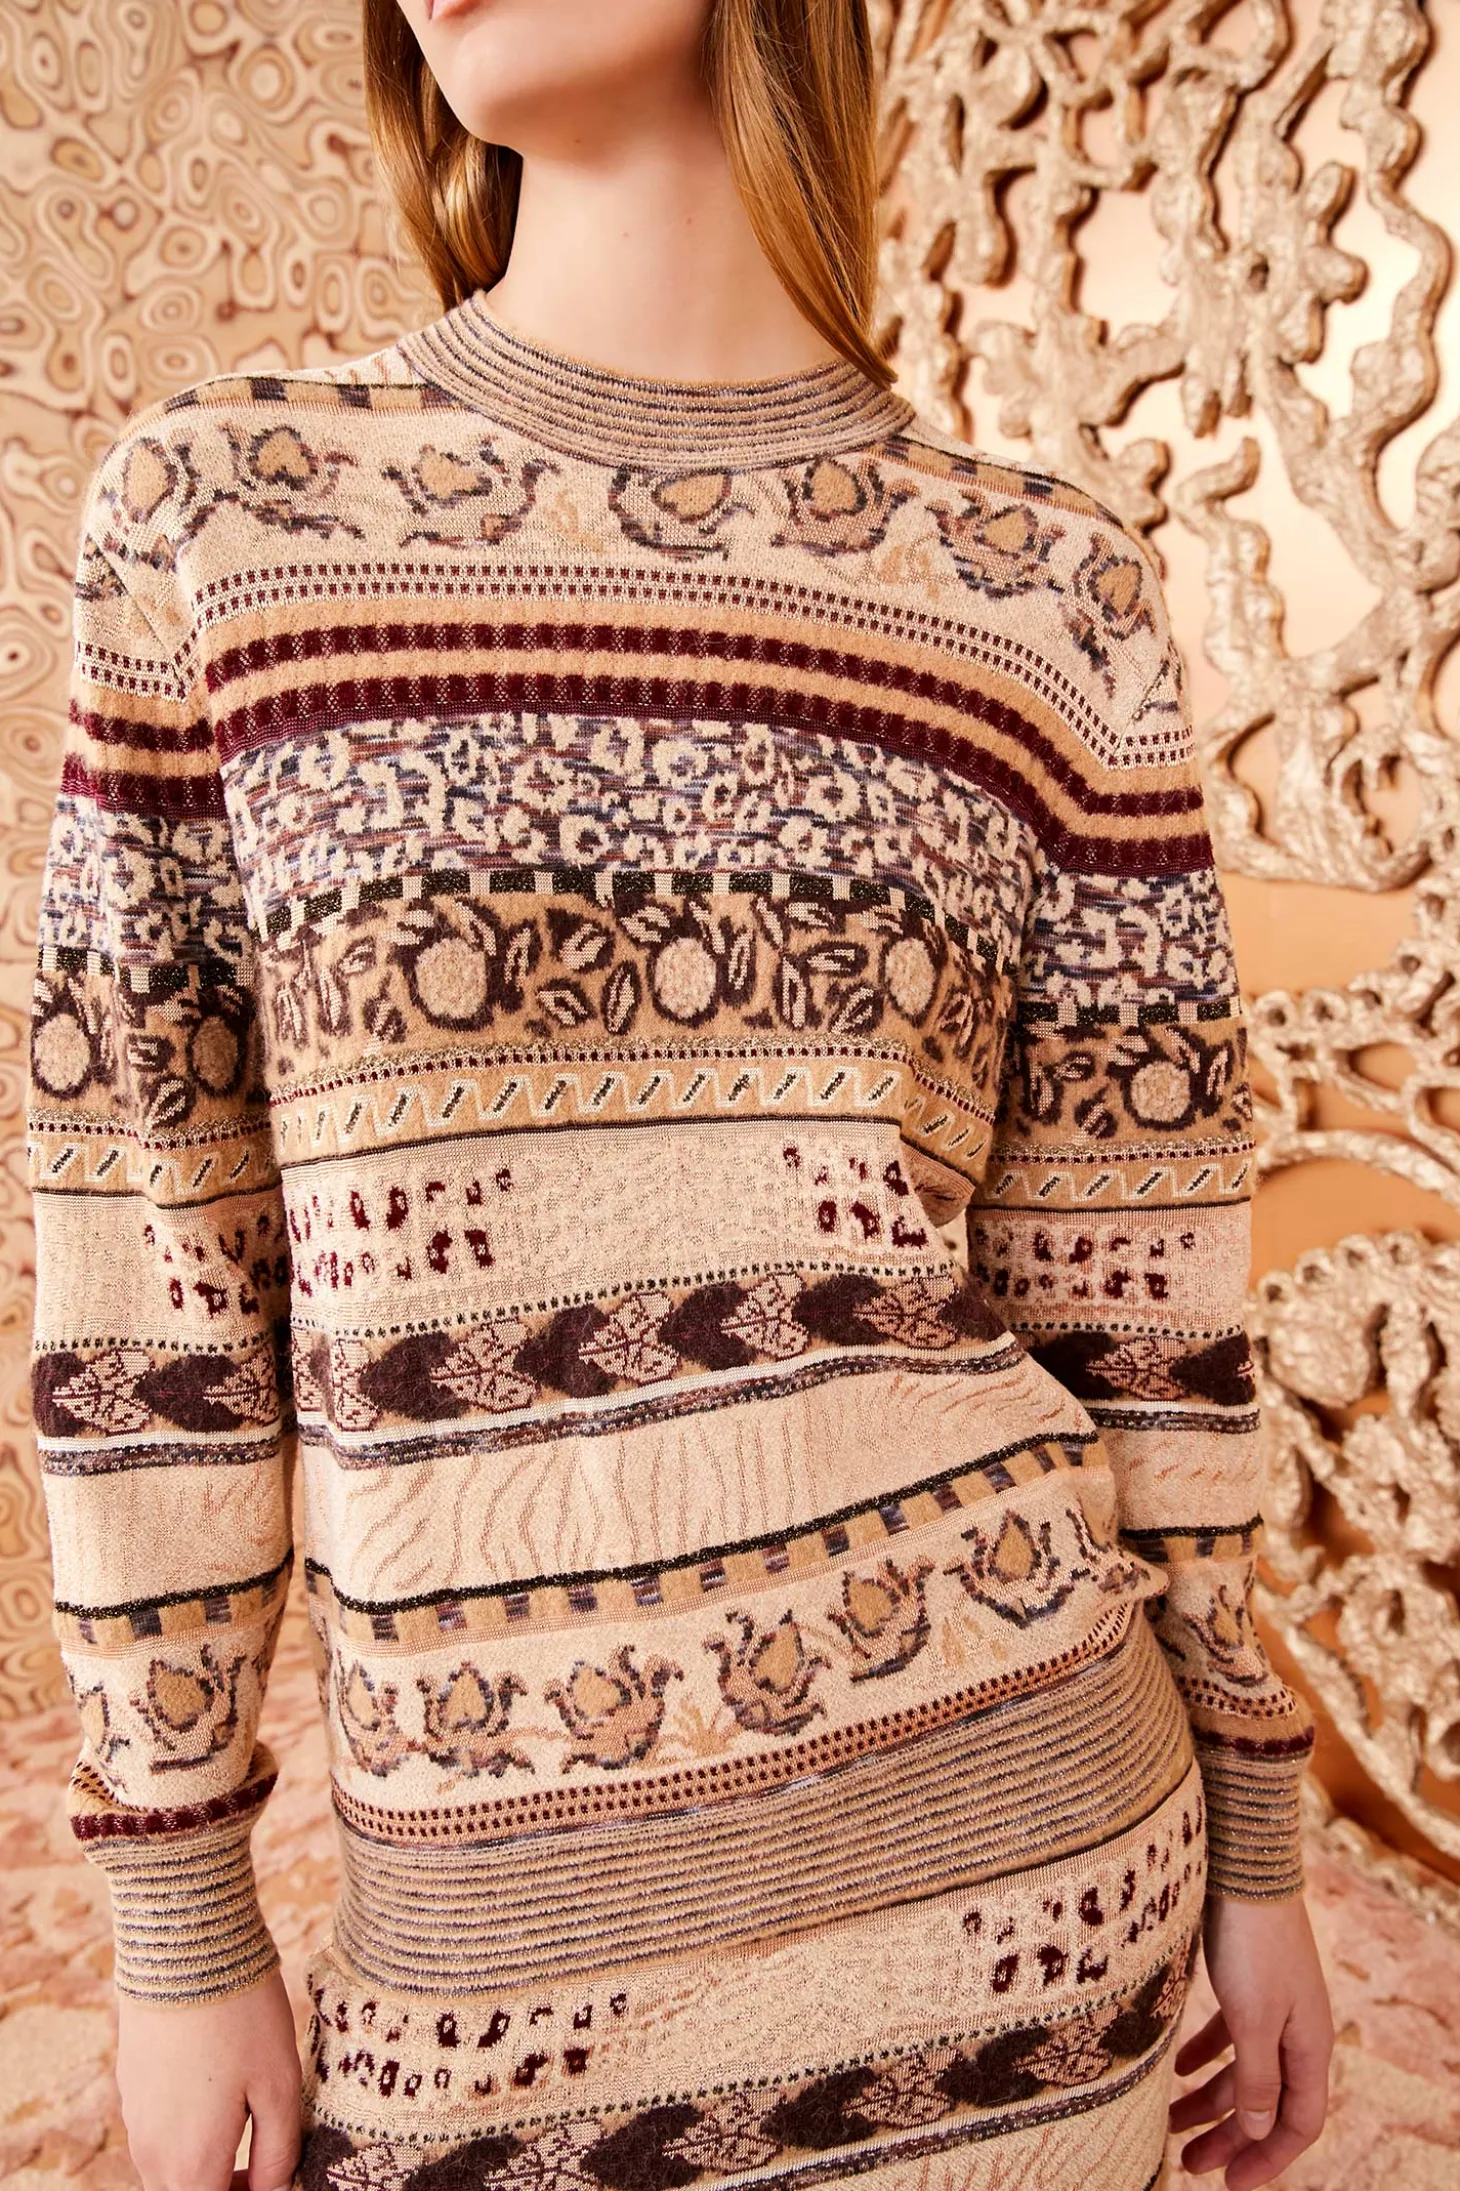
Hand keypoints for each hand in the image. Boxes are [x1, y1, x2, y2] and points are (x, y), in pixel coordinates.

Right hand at [116, 1966, 301, 2190]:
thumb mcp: (280, 2085)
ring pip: (172, 2168)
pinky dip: (188, 2128)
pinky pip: (159, 2130)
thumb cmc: (240, 2014)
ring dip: (206, 2161)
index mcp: (191, 2167)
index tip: (275, 2179)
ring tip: (248, 2118)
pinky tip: (217, 2085)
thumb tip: (274, 2189)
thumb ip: (279, 2153)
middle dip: (228, 2186)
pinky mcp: (130, 2086)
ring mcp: (136, 2119)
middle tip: (266, 2158)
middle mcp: (152, 2155)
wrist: (182, 1946)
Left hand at [1168, 1893, 1331, 2186]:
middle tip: (1189, 2165)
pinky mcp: (1242, 1981)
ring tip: (1169, 2125)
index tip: (1230, 2186)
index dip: (1269, 2160)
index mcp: (1310, 2044)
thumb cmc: (1252, 1940)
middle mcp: (1294, 2029)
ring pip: (1241, 2070)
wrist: (1242, 1865)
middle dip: (1229, 2138)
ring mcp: (1269, 2004)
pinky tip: (1173, 2070)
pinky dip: (1201, 2057)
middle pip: (1265, 2102)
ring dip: (1208, 2100)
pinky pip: (1225, 2035)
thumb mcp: (1254, 2017)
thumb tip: (1261, 2131)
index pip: (1300, 2122)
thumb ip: (1258, 2077)